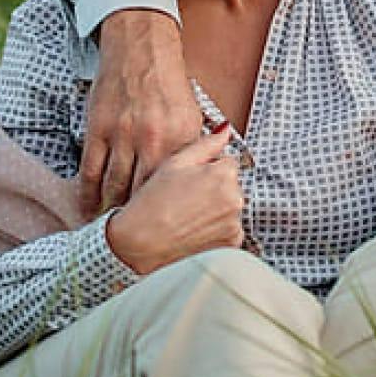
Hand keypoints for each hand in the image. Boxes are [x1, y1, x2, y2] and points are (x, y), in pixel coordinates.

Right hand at [80, 11, 201, 216]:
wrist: (141, 49)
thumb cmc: (170, 85)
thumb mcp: (194, 115)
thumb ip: (200, 149)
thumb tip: (213, 176)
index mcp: (179, 140)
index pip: (175, 188)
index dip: (168, 214)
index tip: (165, 233)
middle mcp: (151, 140)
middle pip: (143, 193)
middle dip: (139, 219)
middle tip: (136, 243)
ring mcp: (122, 135)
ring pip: (114, 185)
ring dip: (112, 212)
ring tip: (112, 231)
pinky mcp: (98, 129)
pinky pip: (90, 170)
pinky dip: (86, 194)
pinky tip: (86, 210)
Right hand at [105, 126, 243, 275]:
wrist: (140, 245)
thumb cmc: (152, 203)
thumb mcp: (174, 164)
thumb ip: (205, 145)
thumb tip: (224, 131)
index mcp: (223, 174)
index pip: (227, 162)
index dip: (206, 169)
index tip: (189, 181)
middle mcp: (235, 198)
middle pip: (230, 186)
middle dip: (213, 190)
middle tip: (184, 200)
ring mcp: (235, 223)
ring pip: (229, 208)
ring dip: (215, 211)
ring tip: (186, 217)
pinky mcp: (231, 243)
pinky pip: (229, 230)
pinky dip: (215, 231)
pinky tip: (193, 231)